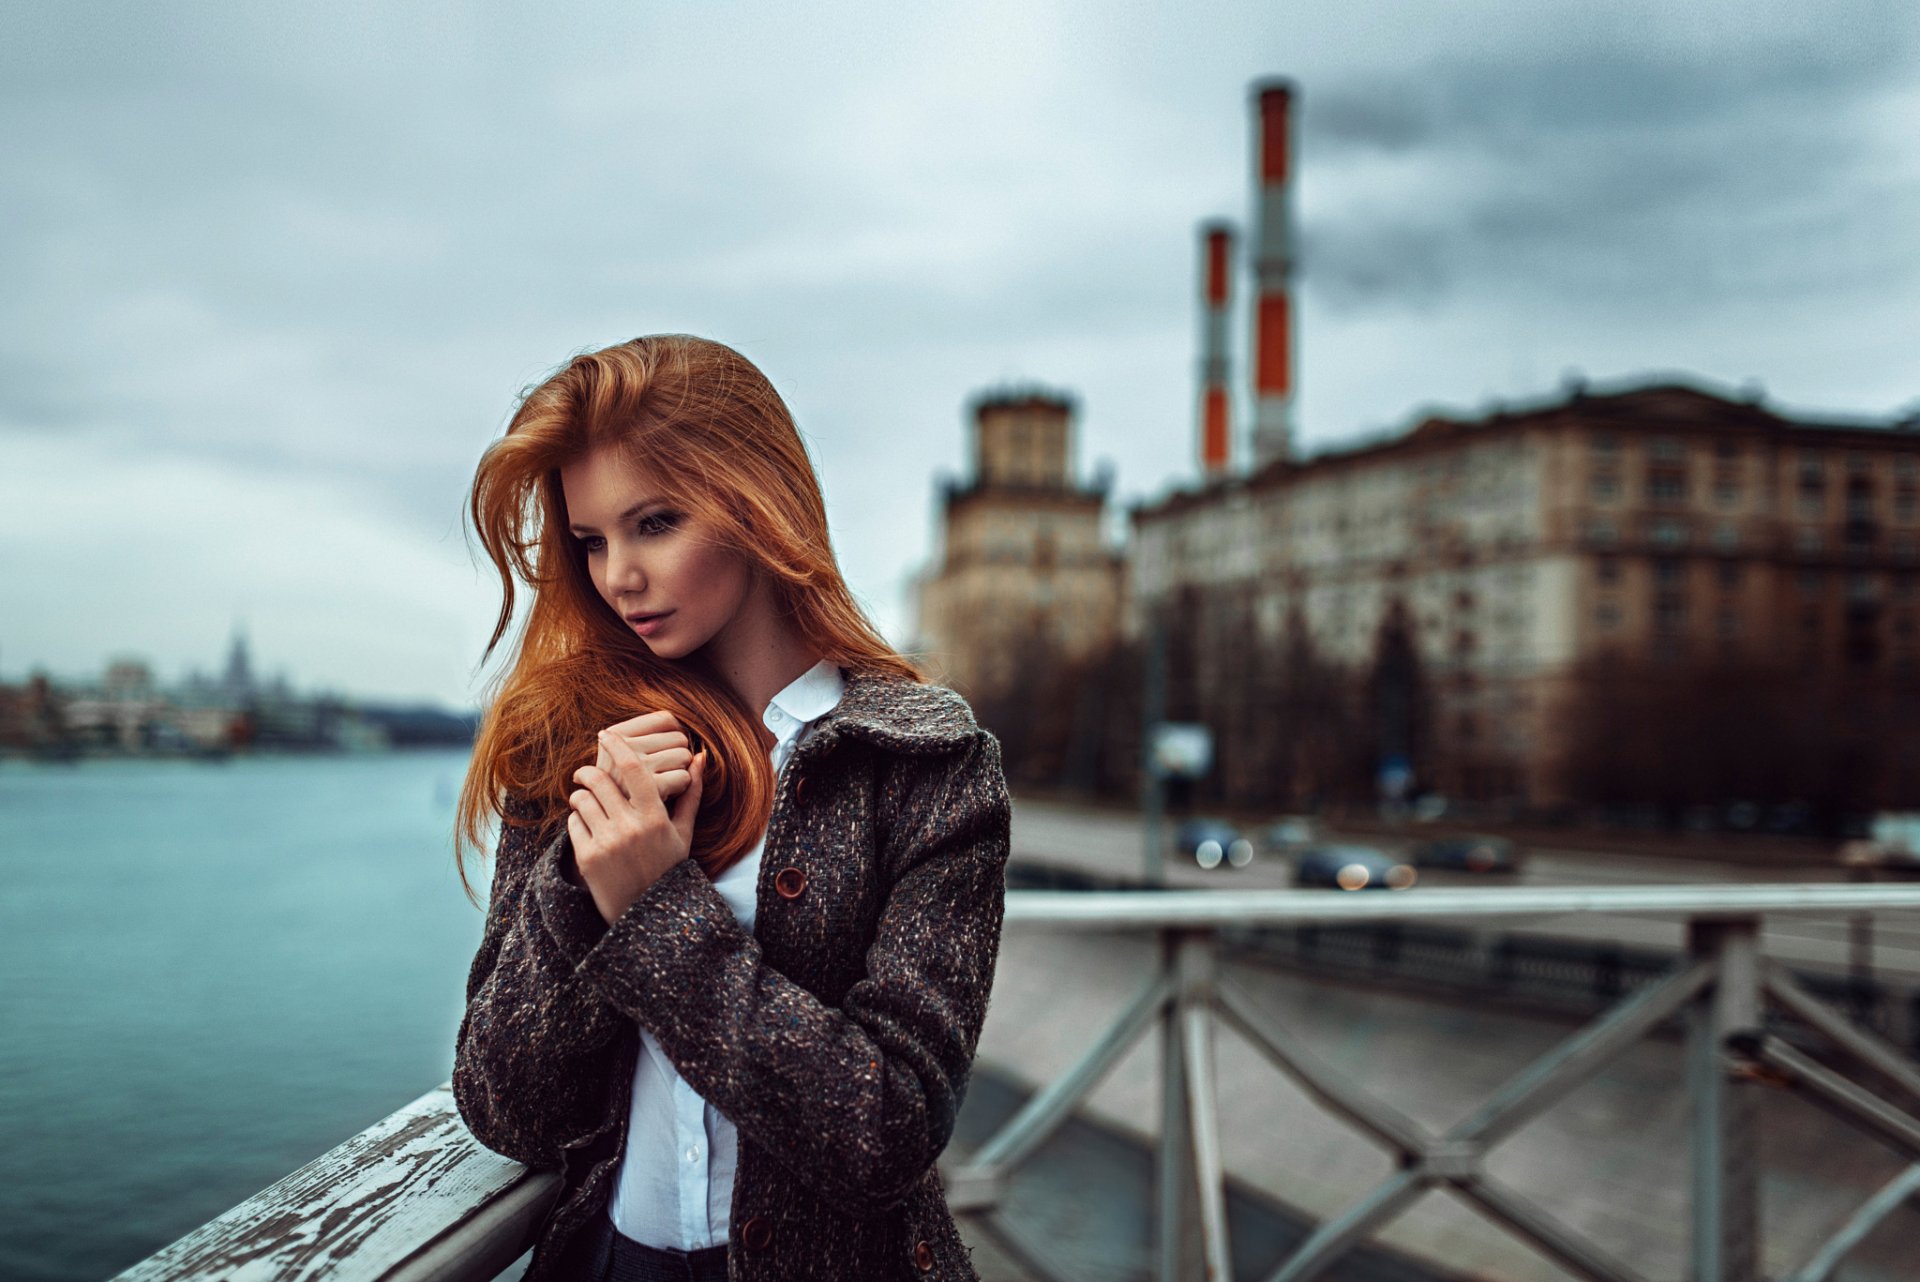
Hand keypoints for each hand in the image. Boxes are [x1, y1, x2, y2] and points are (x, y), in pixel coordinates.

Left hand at [569, 728, 708, 925]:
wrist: (646, 916)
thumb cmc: (668, 869)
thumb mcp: (683, 833)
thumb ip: (691, 793)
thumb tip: (699, 757)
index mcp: (656, 818)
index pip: (633, 768)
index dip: (617, 746)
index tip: (606, 734)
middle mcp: (630, 828)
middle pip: (599, 780)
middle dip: (588, 771)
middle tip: (586, 772)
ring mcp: (607, 843)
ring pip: (582, 800)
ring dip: (581, 796)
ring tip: (587, 802)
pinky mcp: (587, 858)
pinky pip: (573, 823)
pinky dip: (577, 820)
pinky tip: (588, 826)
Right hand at [593, 711, 695, 802]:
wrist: (611, 826)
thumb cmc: (627, 790)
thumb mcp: (631, 760)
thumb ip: (661, 745)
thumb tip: (703, 754)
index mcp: (616, 733)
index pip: (665, 719)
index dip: (672, 736)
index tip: (662, 753)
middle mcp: (623, 745)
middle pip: (679, 737)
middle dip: (676, 755)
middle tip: (658, 773)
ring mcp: (635, 766)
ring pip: (685, 756)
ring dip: (680, 771)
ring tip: (660, 784)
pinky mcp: (649, 788)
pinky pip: (685, 778)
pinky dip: (681, 787)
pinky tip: (664, 795)